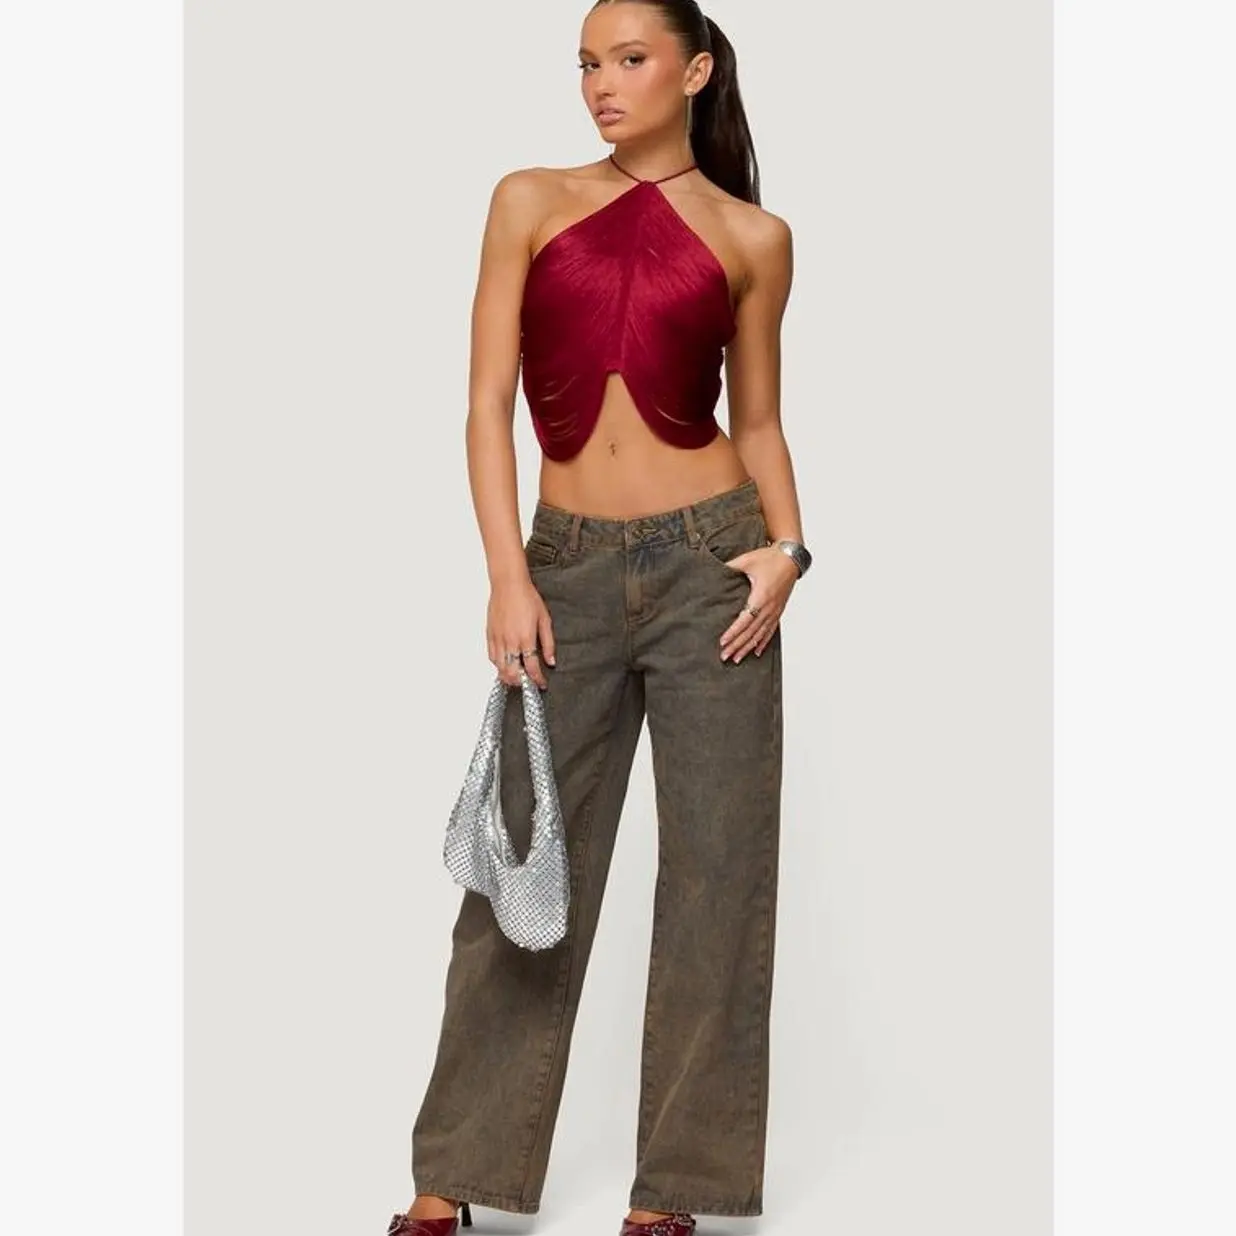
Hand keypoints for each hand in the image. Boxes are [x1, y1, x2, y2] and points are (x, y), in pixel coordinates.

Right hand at [487, 574, 556, 687]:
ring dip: (509, 677)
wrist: (508, 585)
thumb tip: (551, 660)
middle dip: (522, 682)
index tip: (541, 683)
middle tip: (529, 683)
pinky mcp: (490, 635)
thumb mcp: (544, 620)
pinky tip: (504, 666)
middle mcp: (510, 641)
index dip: (537, 679)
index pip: (531, 667)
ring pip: (500, 667)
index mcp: (525, 638)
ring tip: (517, 678)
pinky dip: (498, 665)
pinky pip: (492, 657)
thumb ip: (548, 643)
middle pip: (513, 672)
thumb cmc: (526, 597)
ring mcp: (498, 639)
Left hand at [718, 545, 799, 661]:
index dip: (733, 632)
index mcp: (761, 596)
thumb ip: (730, 567)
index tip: (723, 642)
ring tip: (737, 658)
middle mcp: (769, 607)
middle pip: (751, 631)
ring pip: (760, 634)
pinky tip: (756, 651)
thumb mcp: (747, 560)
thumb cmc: (770, 558)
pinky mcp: (778, 610)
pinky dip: (763, 642)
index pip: (745, 620)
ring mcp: (775, 611)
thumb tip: (713, 570)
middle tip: (725, 657)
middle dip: (737, 645)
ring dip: (747, 647)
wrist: (791, 557)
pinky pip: (770, 630)